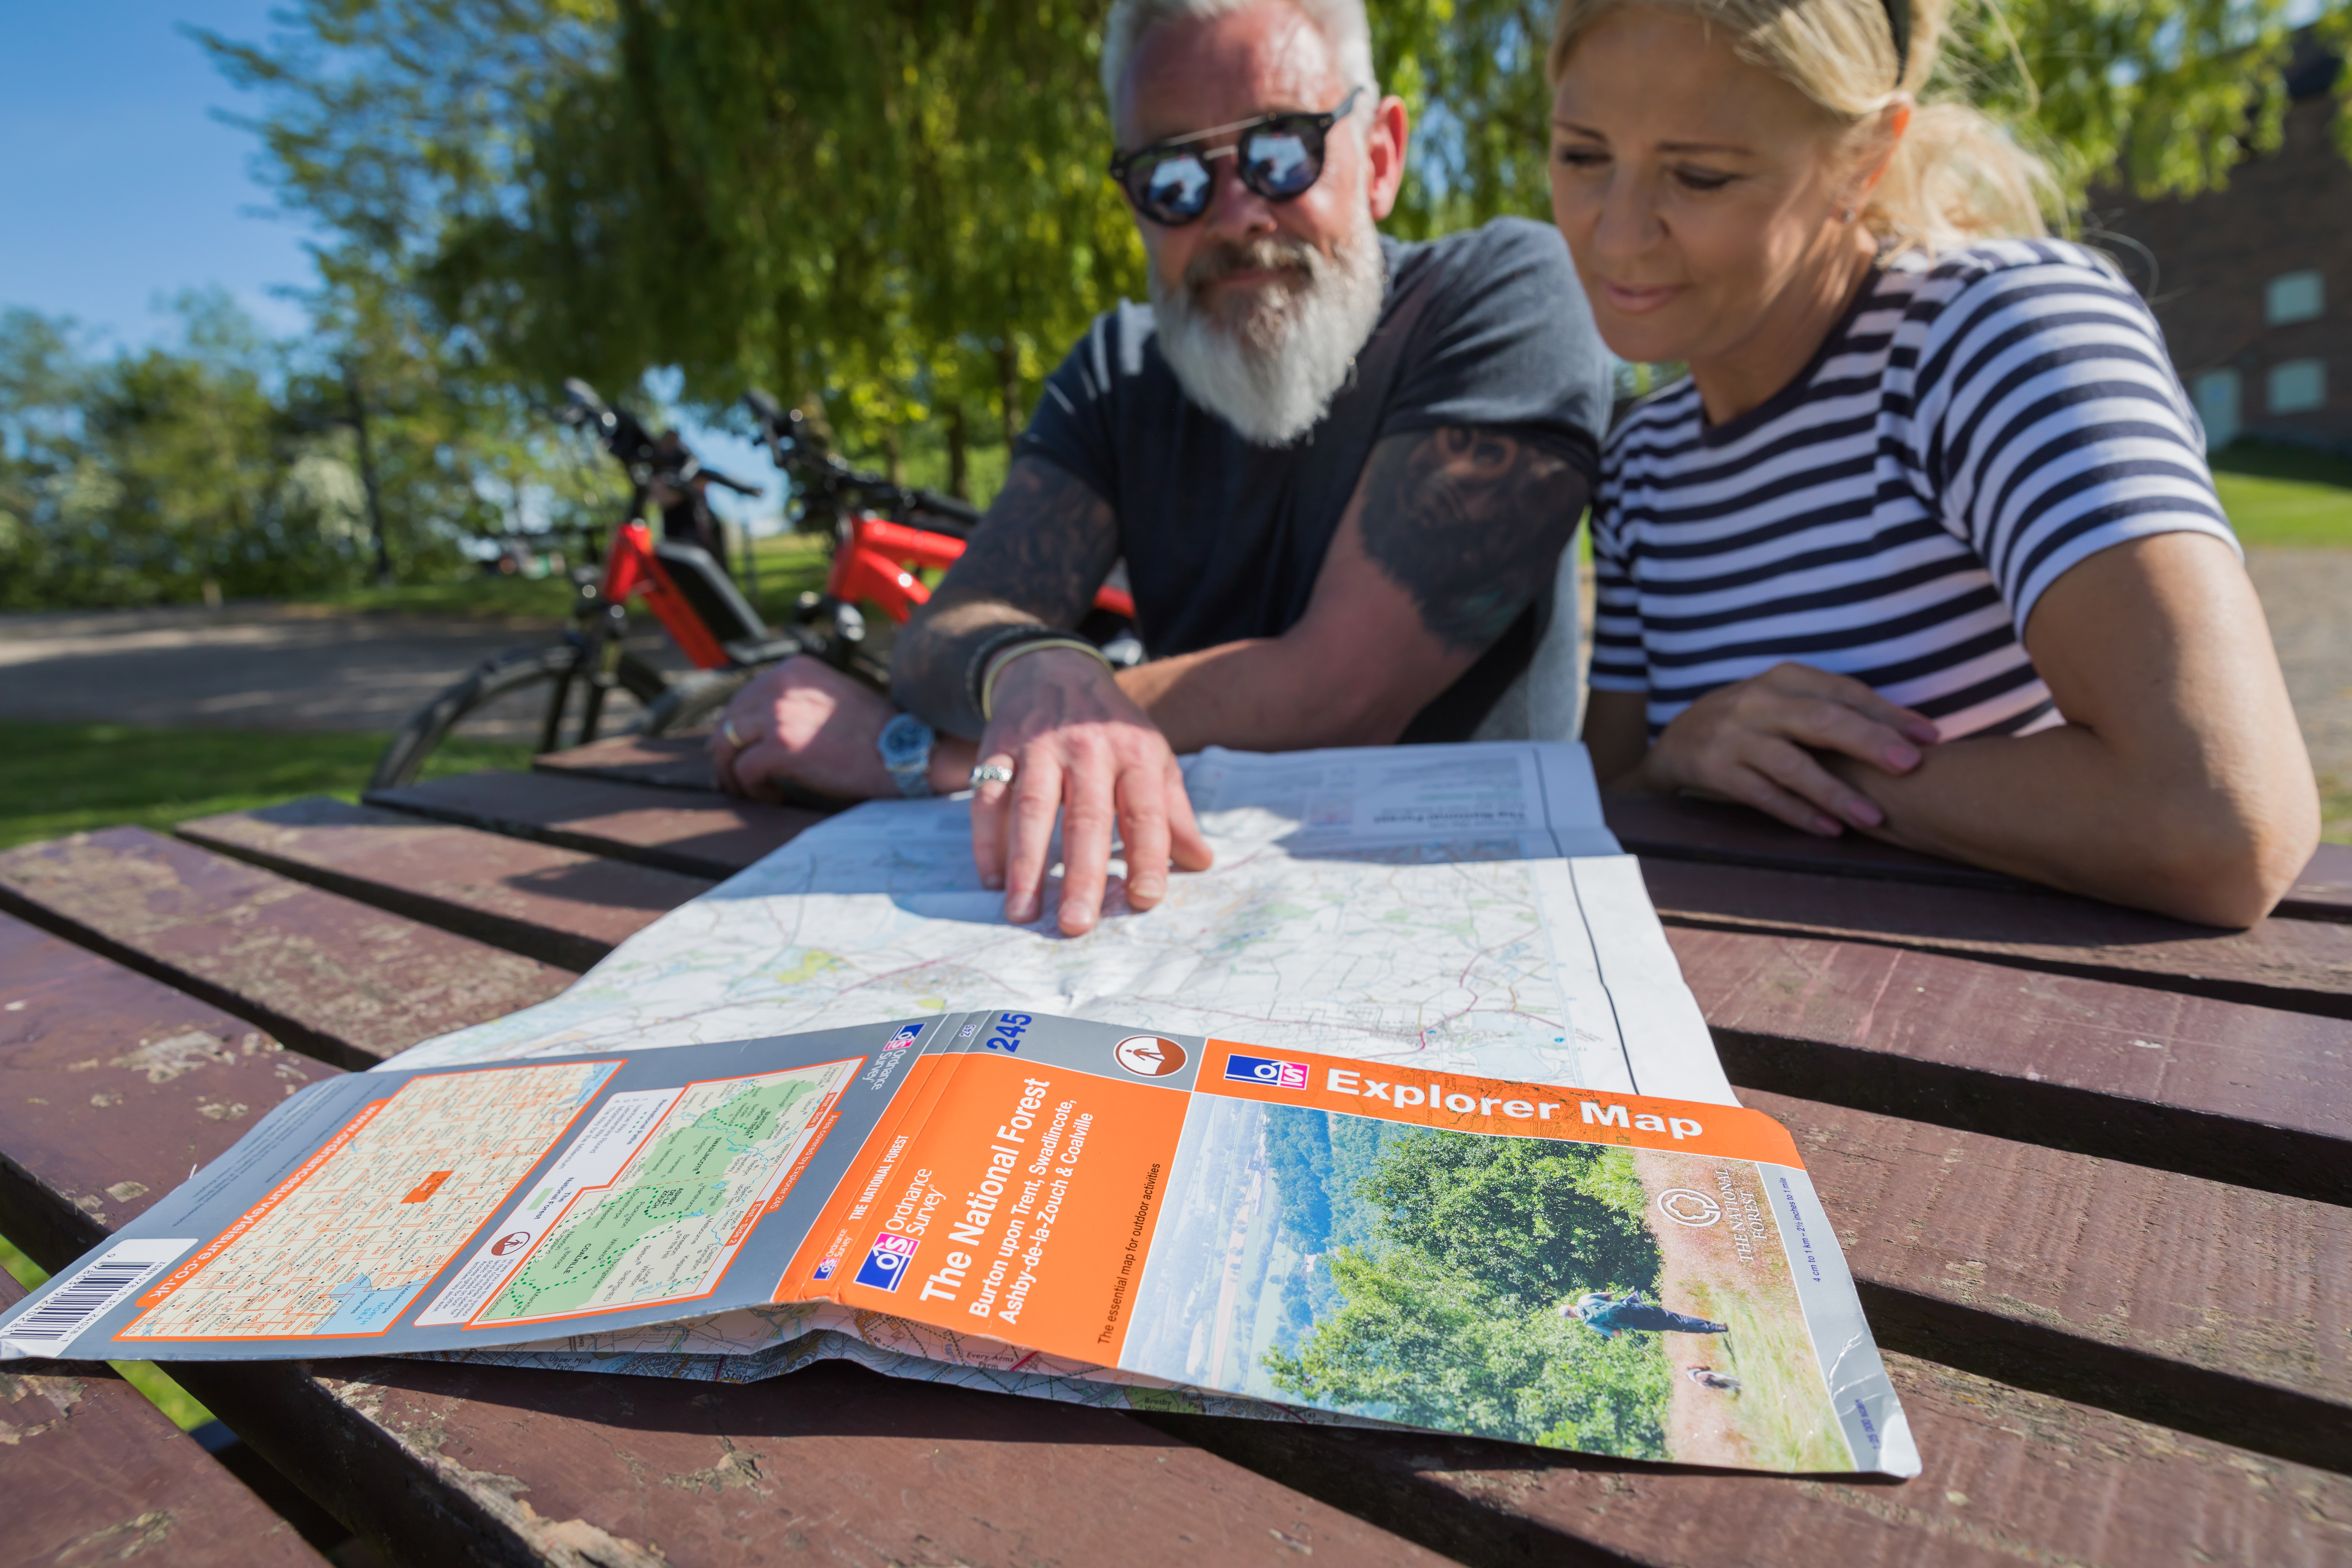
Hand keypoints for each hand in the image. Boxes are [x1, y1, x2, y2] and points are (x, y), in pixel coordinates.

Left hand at [710, 655, 903, 802]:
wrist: (904, 749)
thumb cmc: (878, 731)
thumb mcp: (833, 695)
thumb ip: (800, 699)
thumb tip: (765, 727)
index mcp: (794, 669)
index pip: (745, 696)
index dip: (737, 728)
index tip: (740, 751)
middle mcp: (781, 683)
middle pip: (729, 719)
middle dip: (726, 752)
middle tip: (733, 777)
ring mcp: (778, 713)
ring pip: (726, 744)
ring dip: (732, 772)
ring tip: (748, 791)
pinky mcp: (781, 745)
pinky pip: (745, 770)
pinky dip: (752, 789)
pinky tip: (772, 797)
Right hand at [968, 648, 1212, 935]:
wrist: (1053, 668)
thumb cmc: (1112, 728)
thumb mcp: (1153, 757)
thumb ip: (1173, 812)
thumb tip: (1201, 862)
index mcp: (1135, 752)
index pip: (1145, 811)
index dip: (1148, 855)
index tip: (1145, 899)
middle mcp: (1087, 748)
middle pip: (1086, 818)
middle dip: (1080, 874)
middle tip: (1075, 925)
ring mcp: (1038, 746)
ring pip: (1031, 809)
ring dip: (1025, 864)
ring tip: (1022, 913)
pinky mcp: (997, 747)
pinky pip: (988, 797)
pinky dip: (987, 840)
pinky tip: (991, 879)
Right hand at [1638, 662, 1939, 835]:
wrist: (1678, 738)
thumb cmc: (1754, 721)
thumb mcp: (1788, 701)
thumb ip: (1834, 710)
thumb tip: (1908, 736)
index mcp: (1785, 678)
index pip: (1844, 692)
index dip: (1888, 713)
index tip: (1931, 737)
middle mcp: (1758, 702)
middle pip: (1820, 721)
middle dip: (1868, 742)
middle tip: (1910, 766)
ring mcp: (1734, 737)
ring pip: (1792, 765)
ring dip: (1835, 792)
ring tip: (1874, 818)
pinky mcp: (1715, 770)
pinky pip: (1762, 795)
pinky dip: (1797, 813)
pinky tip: (1829, 829)